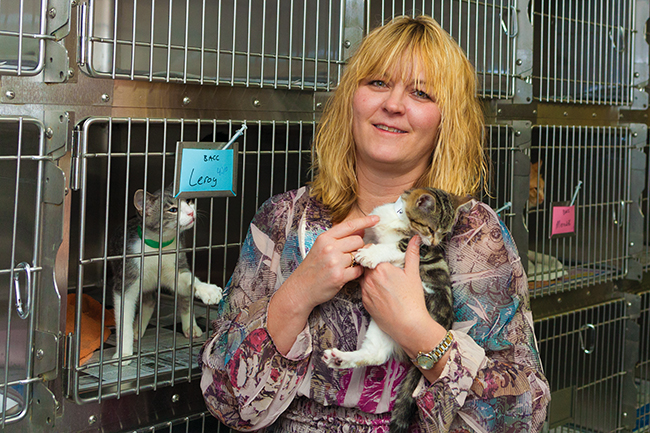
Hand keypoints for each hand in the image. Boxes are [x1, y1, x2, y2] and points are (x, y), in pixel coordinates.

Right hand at [268, 214, 378, 353]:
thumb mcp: (321, 248)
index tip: (376, 219)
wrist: (301, 288)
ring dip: (357, 261)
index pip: (349, 225)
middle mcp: (329, 248)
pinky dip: (356, 273)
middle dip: (359, 247)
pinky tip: (347, 274)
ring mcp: (334, 262)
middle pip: (358, 241)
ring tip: (346, 266)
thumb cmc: (312, 268)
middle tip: (350, 255)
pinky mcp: (339, 276)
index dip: (365, 221)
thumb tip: (361, 231)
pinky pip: (358, 270)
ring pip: (359, 255)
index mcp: (324, 238)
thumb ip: (338, 239)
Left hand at [360, 236, 444, 354]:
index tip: (379, 252)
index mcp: (380, 268)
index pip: (369, 251)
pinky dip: (369, 288)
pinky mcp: (364, 302)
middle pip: (364, 263)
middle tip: (381, 265)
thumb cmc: (412, 299)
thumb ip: (412, 254)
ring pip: (362, 276)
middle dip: (370, 262)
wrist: (408, 325)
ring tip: (382, 279)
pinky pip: (363, 289)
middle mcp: (369, 278)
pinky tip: (380, 292)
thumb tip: (415, 238)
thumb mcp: (413, 274)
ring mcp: (365, 291)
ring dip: (369, 275)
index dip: (373, 250)